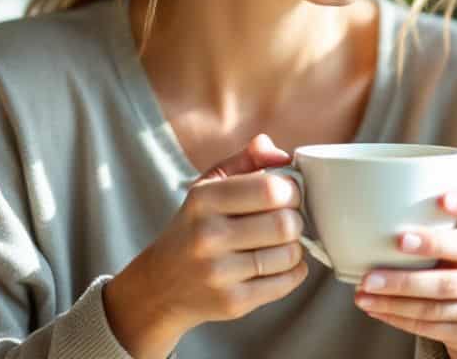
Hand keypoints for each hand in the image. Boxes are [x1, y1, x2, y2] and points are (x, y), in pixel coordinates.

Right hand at [104, 134, 308, 357]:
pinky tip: (281, 264)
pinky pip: (286, 282)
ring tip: (281, 243)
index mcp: (204, 199)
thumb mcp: (207, 187)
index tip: (288, 194)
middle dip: (296, 220)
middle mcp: (208, 235)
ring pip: (289, 254)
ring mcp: (219, 272)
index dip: (291, 189)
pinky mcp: (233, 302)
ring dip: (295, 247)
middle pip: (285, 223)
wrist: (160, 286)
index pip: (271, 188)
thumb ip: (245, 161)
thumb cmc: (193, 228)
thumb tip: (283, 155)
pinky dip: (294, 271)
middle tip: (287, 220)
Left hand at [353, 188, 456, 358]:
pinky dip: (399, 317)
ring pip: (443, 297)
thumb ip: (426, 213)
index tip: (442, 199)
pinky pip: (432, 325)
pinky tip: (374, 307)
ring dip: (400, 293)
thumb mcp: (453, 226)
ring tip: (366, 286)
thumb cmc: (452, 248)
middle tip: (397, 242)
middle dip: (432, 246)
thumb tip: (372, 203)